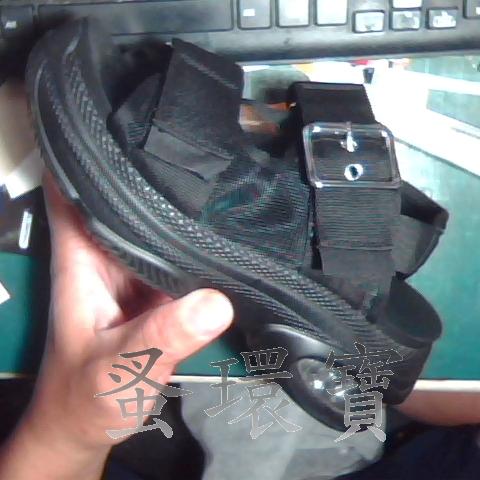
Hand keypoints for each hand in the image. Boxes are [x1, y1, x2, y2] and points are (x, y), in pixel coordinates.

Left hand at [0, 174, 233, 478]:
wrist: (90, 423)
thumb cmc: (87, 397)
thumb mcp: (120, 368)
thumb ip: (162, 338)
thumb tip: (215, 302)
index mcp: (82, 259)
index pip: (73, 186)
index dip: (91, 149)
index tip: (128, 119)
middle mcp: (106, 254)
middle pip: (123, 195)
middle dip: (153, 169)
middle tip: (200, 146)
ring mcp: (133, 270)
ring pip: (154, 223)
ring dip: (179, 205)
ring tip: (221, 179)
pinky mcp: (155, 289)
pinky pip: (176, 254)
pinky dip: (195, 242)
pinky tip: (223, 230)